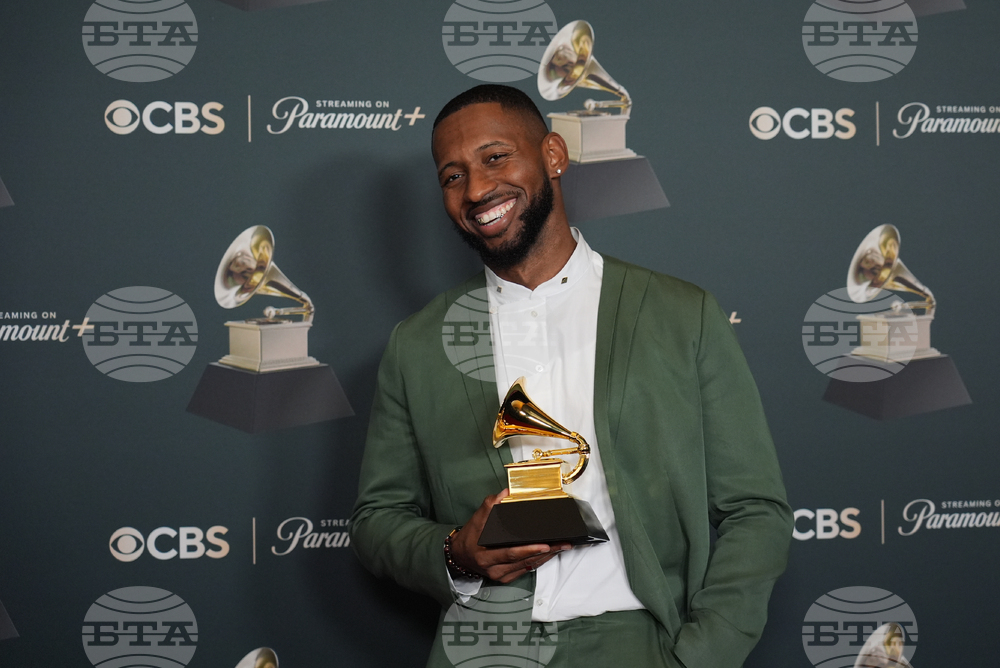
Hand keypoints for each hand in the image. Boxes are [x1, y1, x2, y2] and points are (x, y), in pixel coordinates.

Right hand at [449, 489, 571, 582]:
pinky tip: (550, 553)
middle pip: (524, 561)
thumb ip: (490, 506)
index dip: (528, 550)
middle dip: (546, 552)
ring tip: (561, 546)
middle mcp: (494, 569)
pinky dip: (539, 561)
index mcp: (485, 556)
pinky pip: (526, 570)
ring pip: (528, 566)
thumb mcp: (476, 520)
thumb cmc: (469, 538)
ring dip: (546, 557)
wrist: (460, 556)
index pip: (510, 553)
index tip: (545, 545)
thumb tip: (505, 492)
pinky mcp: (506, 578)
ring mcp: (500, 575)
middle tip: (563, 544)